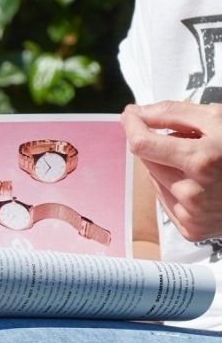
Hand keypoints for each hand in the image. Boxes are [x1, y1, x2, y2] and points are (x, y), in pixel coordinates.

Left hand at [122, 100, 221, 244]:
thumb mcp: (218, 120)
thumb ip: (175, 113)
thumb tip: (138, 113)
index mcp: (202, 160)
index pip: (144, 144)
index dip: (132, 126)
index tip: (130, 115)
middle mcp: (193, 192)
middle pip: (149, 162)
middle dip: (158, 144)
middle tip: (182, 137)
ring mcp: (191, 214)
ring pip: (156, 181)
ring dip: (167, 166)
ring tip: (196, 161)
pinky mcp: (191, 229)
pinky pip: (166, 202)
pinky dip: (174, 187)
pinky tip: (197, 182)